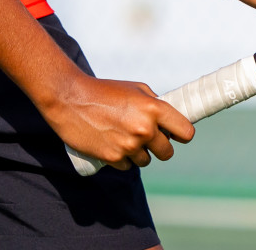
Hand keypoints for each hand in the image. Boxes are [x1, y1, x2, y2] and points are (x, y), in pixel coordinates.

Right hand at [40, 73, 194, 170]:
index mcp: (153, 109)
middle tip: (146, 138)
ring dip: (138, 153)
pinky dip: (121, 158)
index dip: (181, 135)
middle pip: (167, 153)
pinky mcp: (113, 158)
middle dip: (159, 147)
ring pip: (145, 161)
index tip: (175, 135)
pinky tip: (110, 143)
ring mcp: (129, 145)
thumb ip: (154, 103)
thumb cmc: (103, 90)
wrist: (69, 99)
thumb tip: (169, 121)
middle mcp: (145, 129)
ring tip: (122, 136)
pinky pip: (127, 166)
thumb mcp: (135, 88)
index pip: (186, 132)